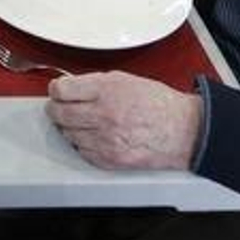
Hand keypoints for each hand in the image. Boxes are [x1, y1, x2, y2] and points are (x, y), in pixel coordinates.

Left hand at [46, 72, 201, 170]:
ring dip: (71, 128)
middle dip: (57, 109)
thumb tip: (72, 87)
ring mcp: (105, 140)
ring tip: (84, 122)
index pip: (61, 90)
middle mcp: (103, 115)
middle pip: (59, 114)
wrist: (183, 130)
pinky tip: (94, 136)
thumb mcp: (125, 80)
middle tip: (61, 107)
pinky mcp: (110, 160)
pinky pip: (82, 152)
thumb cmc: (159, 105)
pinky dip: (84, 145)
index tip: (58, 91)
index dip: (56, 89)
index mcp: (106, 91)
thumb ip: (95, 83)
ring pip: (68, 135)